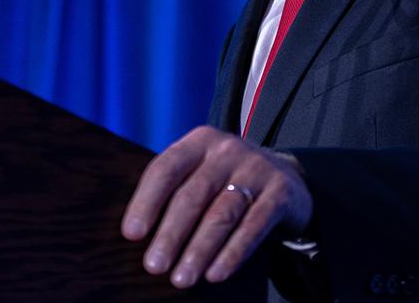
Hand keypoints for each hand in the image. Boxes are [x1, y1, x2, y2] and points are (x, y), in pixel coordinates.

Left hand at [121, 125, 312, 287]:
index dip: (146, 201)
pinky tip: (215, 274)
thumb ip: (175, 189)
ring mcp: (256, 169)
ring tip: (181, 278)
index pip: (166, 168)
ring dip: (199, 250)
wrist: (287, 176)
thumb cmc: (227, 180)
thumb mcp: (202, 170)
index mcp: (199, 141)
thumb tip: (138, 234)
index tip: (131, 234)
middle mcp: (227, 150)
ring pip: (222, 214)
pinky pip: (253, 227)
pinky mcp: (280, 193)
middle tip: (154, 265)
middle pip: (193, 195)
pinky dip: (232, 253)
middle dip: (171, 234)